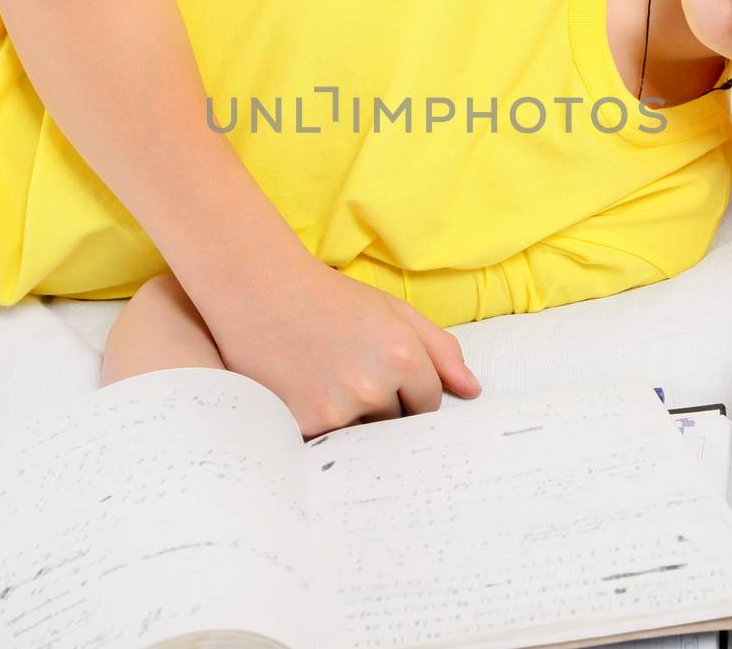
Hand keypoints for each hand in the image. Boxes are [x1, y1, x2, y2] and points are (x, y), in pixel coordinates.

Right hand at [201, 250, 482, 440]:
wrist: (258, 290)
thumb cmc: (329, 298)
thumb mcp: (392, 311)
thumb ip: (440, 349)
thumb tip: (472, 391)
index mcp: (401, 355)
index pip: (428, 401)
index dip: (406, 387)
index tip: (377, 366)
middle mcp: (372, 385)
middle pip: (397, 422)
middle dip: (381, 405)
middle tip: (345, 369)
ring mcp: (336, 409)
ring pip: (363, 435)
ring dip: (350, 418)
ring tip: (322, 377)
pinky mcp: (303, 425)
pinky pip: (328, 442)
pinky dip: (320, 425)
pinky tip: (303, 391)